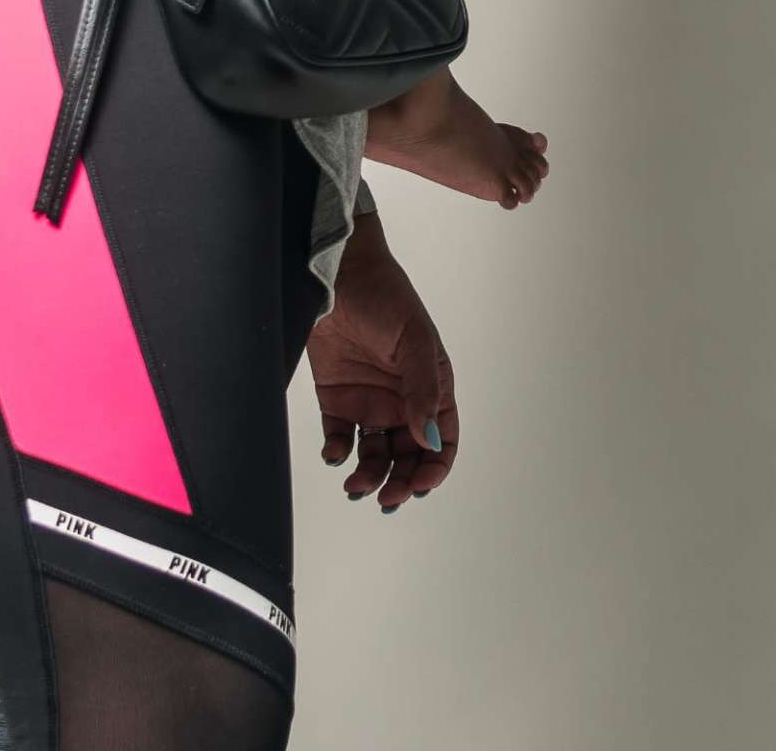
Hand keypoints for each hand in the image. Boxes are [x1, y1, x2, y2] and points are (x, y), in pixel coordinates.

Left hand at [309, 212, 459, 511]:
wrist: (335, 276)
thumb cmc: (385, 297)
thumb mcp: (415, 341)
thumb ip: (423, 390)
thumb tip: (427, 438)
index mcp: (431, 387)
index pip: (441, 440)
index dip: (435, 467)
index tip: (419, 484)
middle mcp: (402, 400)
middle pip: (408, 456)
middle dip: (401, 482)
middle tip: (387, 498)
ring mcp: (368, 401)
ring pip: (375, 455)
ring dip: (369, 476)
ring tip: (355, 485)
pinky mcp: (335, 400)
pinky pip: (339, 438)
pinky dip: (336, 454)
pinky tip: (335, 453)